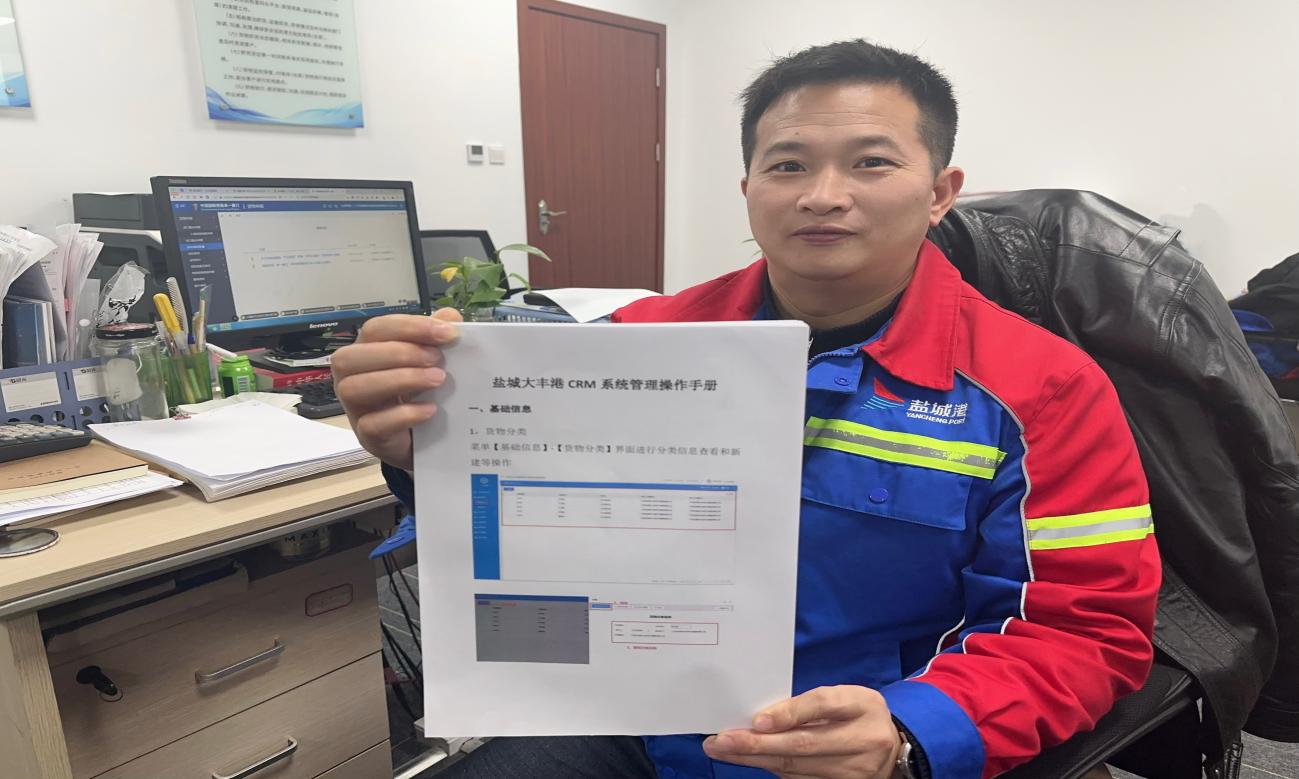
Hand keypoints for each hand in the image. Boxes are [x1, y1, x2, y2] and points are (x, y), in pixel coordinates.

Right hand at [332, 309, 461, 469]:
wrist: (421, 440)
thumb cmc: (418, 394)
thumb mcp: (429, 363)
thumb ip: (437, 338)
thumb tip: (449, 317)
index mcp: (367, 351)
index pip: (376, 329)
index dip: (410, 327)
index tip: (447, 333)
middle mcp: (352, 377)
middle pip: (352, 356)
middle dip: (399, 353)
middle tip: (437, 359)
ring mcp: (356, 408)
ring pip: (355, 388)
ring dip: (400, 379)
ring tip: (437, 379)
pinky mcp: (368, 436)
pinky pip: (373, 424)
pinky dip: (403, 415)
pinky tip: (429, 409)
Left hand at [702, 685, 902, 778]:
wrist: (892, 748)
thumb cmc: (859, 714)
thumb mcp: (844, 696)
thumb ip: (810, 704)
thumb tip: (764, 717)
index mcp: (863, 707)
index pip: (823, 705)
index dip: (789, 713)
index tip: (757, 721)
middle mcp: (862, 742)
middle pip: (804, 745)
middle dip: (757, 744)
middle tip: (722, 741)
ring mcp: (853, 772)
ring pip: (797, 767)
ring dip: (755, 760)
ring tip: (724, 751)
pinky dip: (772, 770)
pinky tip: (748, 761)